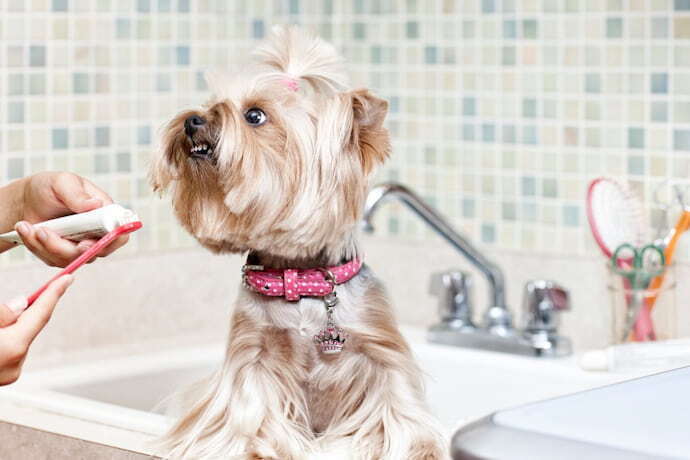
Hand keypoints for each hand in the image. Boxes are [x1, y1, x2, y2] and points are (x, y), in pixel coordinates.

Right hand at [0, 276, 72, 384]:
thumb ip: (2, 312)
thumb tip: (22, 305)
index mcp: (11, 347)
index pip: (40, 313)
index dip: (55, 292)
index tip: (68, 278)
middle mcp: (14, 364)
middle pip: (28, 326)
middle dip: (28, 309)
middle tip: (35, 291)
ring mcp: (7, 375)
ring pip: (17, 338)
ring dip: (11, 326)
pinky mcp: (1, 380)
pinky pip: (8, 350)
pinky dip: (4, 338)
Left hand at [14, 172, 128, 266]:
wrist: (26, 201)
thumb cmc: (49, 188)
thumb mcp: (62, 183)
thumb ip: (78, 195)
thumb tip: (96, 204)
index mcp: (106, 214)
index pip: (120, 235)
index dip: (109, 242)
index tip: (85, 242)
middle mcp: (97, 234)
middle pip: (92, 252)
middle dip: (64, 246)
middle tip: (42, 231)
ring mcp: (81, 247)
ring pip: (70, 259)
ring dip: (44, 244)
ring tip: (26, 225)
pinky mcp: (63, 255)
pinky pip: (52, 259)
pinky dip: (35, 246)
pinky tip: (25, 229)